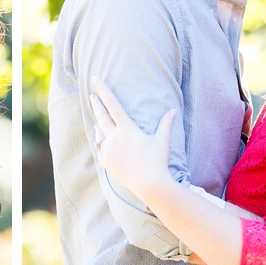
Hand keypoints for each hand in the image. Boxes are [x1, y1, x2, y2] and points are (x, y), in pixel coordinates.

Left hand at [90, 76, 175, 202]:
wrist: (150, 185)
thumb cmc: (158, 161)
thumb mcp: (162, 140)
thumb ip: (166, 124)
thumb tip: (173, 110)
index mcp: (126, 129)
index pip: (112, 104)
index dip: (103, 90)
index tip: (95, 79)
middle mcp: (114, 138)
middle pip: (101, 116)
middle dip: (96, 104)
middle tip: (92, 96)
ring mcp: (108, 151)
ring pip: (99, 134)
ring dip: (99, 127)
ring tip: (99, 123)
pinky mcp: (107, 163)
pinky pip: (100, 151)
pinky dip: (101, 146)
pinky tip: (103, 145)